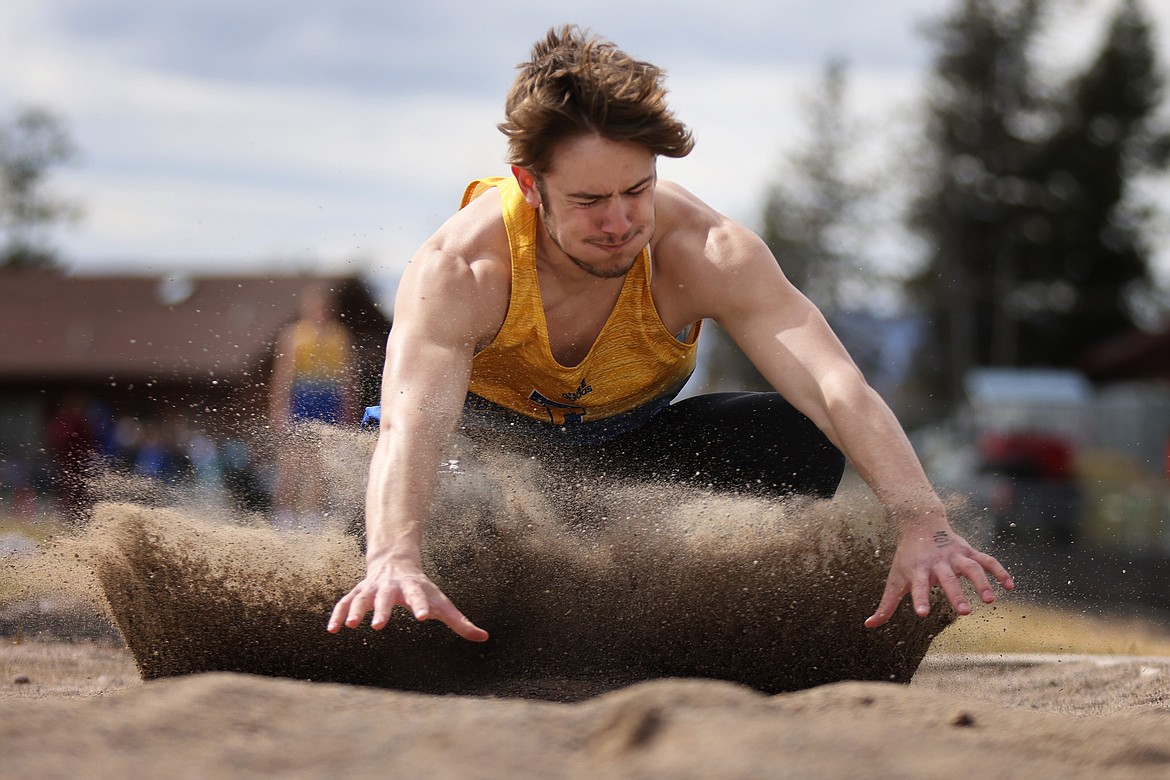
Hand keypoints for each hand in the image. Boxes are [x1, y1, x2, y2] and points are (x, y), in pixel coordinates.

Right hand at [326, 557, 488, 641]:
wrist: (395, 562)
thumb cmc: (422, 589)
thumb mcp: (442, 602)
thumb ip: (459, 621)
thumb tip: (484, 637)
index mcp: (413, 588)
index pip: (419, 597)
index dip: (422, 606)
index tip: (424, 616)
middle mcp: (390, 587)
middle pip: (385, 597)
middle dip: (381, 610)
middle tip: (377, 626)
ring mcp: (372, 588)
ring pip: (361, 598)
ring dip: (356, 611)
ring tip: (350, 626)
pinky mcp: (358, 593)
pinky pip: (345, 603)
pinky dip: (338, 614)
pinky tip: (333, 629)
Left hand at [864, 526, 1013, 628]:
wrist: (920, 522)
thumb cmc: (906, 558)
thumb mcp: (894, 579)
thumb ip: (886, 605)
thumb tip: (868, 625)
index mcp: (918, 569)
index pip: (918, 586)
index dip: (920, 599)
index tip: (922, 614)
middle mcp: (938, 562)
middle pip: (948, 578)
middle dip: (956, 594)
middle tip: (964, 612)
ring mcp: (955, 555)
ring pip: (971, 567)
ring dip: (982, 582)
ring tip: (990, 600)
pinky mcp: (969, 551)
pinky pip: (987, 560)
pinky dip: (999, 571)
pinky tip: (1010, 586)